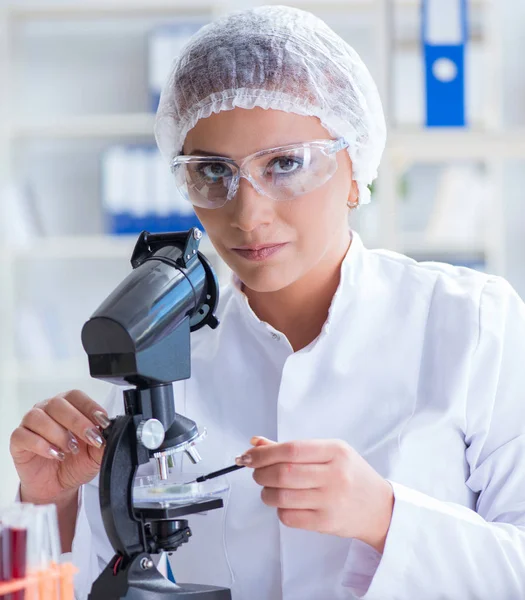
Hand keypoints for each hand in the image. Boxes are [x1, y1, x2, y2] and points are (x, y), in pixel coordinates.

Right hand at [10, 389, 110, 505]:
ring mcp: (31, 424)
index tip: (103, 421)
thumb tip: (114, 433)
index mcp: (69, 407)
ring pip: (39, 417)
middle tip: (90, 438)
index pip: (77, 396)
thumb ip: (104, 442)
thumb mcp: (96, 454)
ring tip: (70, 449)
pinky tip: (54, 454)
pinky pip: (23, 435)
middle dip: (78, 421)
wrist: (58, 486)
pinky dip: (41, 445)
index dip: (90, 406)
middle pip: (59, 403)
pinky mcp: (18, 441)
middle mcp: (48, 410)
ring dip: (59, 433)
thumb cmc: (76, 463)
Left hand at [236, 437, 393, 552]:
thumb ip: (293, 448)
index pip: (291, 449)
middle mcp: (335, 475)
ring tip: (269, 489)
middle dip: (260, 473)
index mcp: (336, 451)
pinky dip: (278, 510)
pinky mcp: (326, 523)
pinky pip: (288, 517)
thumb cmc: (351, 475)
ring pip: (282, 496)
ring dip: (266, 493)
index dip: (264, 453)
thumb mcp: (329, 452)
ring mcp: (331, 501)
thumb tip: (256, 443)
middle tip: (256, 472)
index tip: (248, 456)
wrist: (380, 508)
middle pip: (283, 473)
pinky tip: (285, 503)